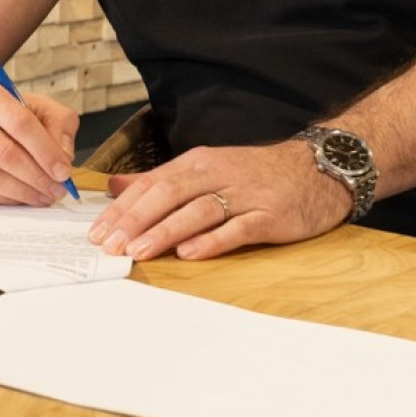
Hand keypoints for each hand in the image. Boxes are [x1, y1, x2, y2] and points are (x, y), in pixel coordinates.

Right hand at [0, 78, 79, 205]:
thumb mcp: (32, 107)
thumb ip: (57, 123)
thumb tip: (63, 156)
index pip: (18, 121)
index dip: (45, 149)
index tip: (64, 171)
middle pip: (2, 151)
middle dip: (36, 176)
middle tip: (57, 190)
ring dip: (21, 192)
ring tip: (42, 197)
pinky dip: (1, 201)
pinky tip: (18, 199)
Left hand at [87, 140, 353, 261]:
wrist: (318, 167)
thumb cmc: (255, 173)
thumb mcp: (205, 168)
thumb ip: (160, 180)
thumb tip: (115, 187)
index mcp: (196, 163)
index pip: (150, 184)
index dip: (122, 208)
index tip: (97, 231)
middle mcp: (215, 175)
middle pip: (167, 195)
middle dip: (135, 220)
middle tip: (110, 244)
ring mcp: (244, 194)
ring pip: (197, 211)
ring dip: (165, 231)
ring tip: (139, 250)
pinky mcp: (270, 215)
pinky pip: (238, 228)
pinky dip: (213, 240)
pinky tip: (190, 253)